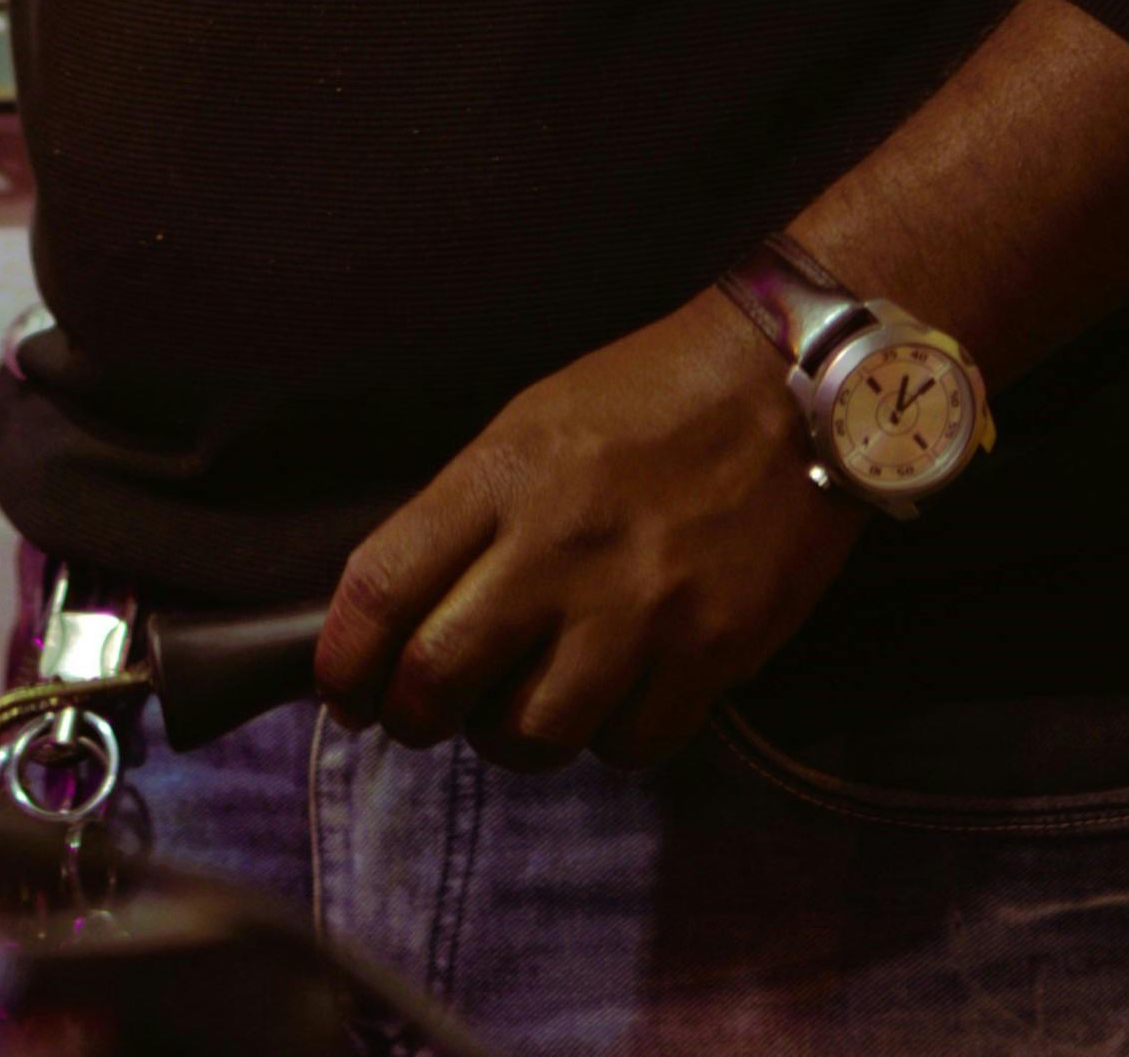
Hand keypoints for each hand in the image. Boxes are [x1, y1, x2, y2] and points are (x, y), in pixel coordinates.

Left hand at [316, 288, 859, 769]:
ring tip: (519, 714)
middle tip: (419, 718)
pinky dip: (608, 741)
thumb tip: (406, 613)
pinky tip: (612, 704)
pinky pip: (630, 744)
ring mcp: (636, 606)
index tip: (344, 690)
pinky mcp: (711, 649)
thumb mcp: (528, 425)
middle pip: (438, 676)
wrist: (786, 383)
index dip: (342, 660)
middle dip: (411, 716)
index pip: (380, 588)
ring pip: (532, 732)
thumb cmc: (648, 397)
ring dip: (509, 739)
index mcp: (499, 479)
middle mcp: (556, 548)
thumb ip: (466, 517)